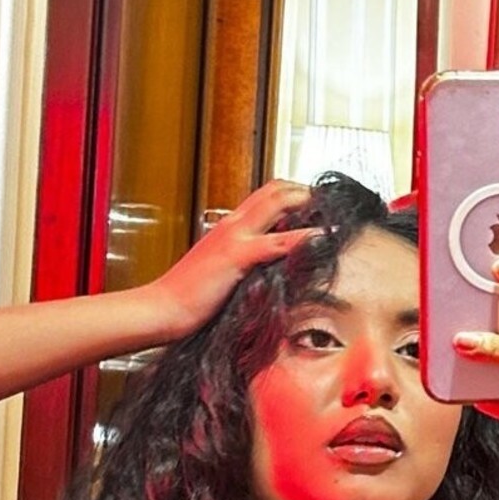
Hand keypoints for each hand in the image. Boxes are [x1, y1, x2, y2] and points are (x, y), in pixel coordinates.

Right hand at [140, 179, 321, 340]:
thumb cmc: (188, 300)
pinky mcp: (238, 256)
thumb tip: (266, 274)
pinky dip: (306, 237)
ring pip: (280, 202)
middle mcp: (233, 224)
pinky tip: (325, 239)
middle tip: (332, 204)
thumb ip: (242, 268)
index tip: (316, 208)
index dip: (293, 196)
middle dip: (308, 191)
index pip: (265, 197)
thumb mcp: (220, 276)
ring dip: (312, 203)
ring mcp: (235, 236)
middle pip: (276, 189)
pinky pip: (279, 241)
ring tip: (337, 214)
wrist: (161, 309)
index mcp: (228, 228)